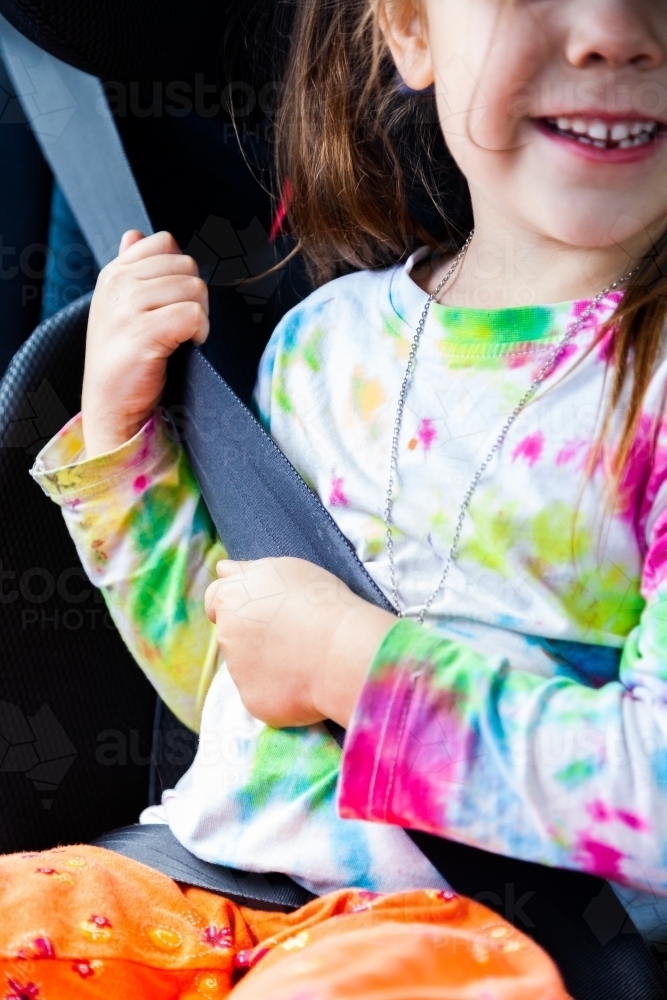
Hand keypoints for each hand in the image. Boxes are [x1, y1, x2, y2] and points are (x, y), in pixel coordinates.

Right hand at [81, 230, 208, 457]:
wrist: (110, 405)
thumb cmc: (123, 358)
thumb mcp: (119, 306)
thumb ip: (131, 268)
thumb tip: (136, 235)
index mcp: (114, 274)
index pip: (164, 243)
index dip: (180, 271)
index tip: (173, 301)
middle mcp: (118, 285)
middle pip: (186, 265)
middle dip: (195, 295)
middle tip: (182, 325)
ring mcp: (128, 308)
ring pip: (194, 288)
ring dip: (200, 315)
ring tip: (182, 337)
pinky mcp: (144, 333)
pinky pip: (194, 315)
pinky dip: (200, 332)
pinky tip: (188, 346)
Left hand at [204, 557, 394, 728]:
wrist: (344, 651)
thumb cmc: (322, 602)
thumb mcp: (286, 569)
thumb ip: (248, 571)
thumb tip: (223, 570)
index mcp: (230, 598)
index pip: (215, 599)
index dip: (236, 604)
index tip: (260, 609)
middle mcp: (225, 634)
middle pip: (232, 633)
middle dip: (253, 634)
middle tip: (291, 634)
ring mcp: (237, 671)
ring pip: (248, 665)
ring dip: (267, 662)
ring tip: (305, 656)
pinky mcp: (251, 700)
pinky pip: (263, 693)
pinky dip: (280, 689)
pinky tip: (306, 680)